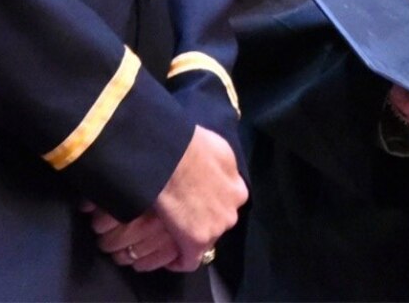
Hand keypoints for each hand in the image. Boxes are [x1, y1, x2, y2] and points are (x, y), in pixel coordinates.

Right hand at [90, 125, 247, 271]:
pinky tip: (170, 259)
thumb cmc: (190, 147)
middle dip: (204, 218)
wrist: (171, 158)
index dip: (212, 202)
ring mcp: (216, 228)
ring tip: (173, 233)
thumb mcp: (218, 149)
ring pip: (205, 237)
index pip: (228, 202)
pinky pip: (189, 260)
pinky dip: (180, 261)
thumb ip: (223, 166)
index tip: (198, 202)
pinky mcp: (196, 242)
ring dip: (191, 235)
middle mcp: (232, 210)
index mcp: (238, 188)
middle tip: (182, 214)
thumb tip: (217, 169)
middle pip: (218, 220)